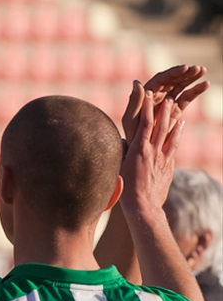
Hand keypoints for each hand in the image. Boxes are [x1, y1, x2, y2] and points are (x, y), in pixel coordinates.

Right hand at [120, 92, 181, 216]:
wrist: (144, 207)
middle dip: (163, 109)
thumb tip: (123, 143)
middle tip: (167, 97)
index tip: (148, 93)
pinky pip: (174, 147)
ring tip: (178, 111)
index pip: (144, 122)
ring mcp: (163, 159)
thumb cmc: (126, 190)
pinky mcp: (169, 168)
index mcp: (139, 150)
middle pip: (160, 125)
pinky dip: (177, 136)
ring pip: (171, 135)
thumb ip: (123, 153)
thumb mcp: (120, 168)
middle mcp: (153, 151)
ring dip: (174, 121)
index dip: (146, 107)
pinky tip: (179, 130)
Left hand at [121, 64, 207, 144]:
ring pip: (181, 86)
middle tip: (198, 68)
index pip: (162, 79)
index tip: (185, 68)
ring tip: (203, 70)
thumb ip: (134, 102)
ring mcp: (167, 101)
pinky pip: (186, 98)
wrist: (140, 148)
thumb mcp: (130, 119)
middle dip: (185, 73)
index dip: (173, 73)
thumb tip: (137, 82)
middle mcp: (158, 94)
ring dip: (192, 78)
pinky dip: (195, 91)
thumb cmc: (131, 134)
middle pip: (173, 79)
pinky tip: (205, 85)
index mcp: (147, 93)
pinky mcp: (175, 109)